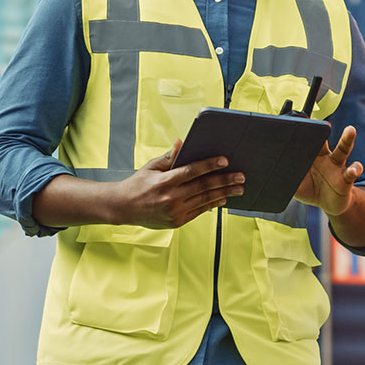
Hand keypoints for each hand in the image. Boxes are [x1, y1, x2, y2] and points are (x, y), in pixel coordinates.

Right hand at [113, 141, 244, 227]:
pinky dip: (212, 205)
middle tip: (240, 176)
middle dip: (225, 181)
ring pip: (205, 200)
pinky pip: (199, 211)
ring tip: (238, 188)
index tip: (225, 160)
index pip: (192, 171)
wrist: (124, 208)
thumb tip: (182, 142)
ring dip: (224, 194)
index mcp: (165, 181)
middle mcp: (171, 197)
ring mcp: (175, 211)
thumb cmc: (138, 184)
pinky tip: (223, 199)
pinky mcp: (177, 221)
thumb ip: (169, 157)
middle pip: (204, 187)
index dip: (210, 165)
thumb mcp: (151, 167)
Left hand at [294, 126, 362, 216]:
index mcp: (311, 156)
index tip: (300, 120)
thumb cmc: (311, 190)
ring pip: (343, 149)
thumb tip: (268, 178)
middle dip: (324, 129)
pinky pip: (352, 171)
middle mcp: (325, 157)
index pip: (307, 141)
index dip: (304, 132)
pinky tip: (354, 169)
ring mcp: (337, 166)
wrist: (330, 204)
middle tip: (323, 121)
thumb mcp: (296, 186)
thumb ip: (285, 180)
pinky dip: (354, 169)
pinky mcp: (346, 178)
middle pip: (324, 140)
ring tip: (350, 130)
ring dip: (347, 139)